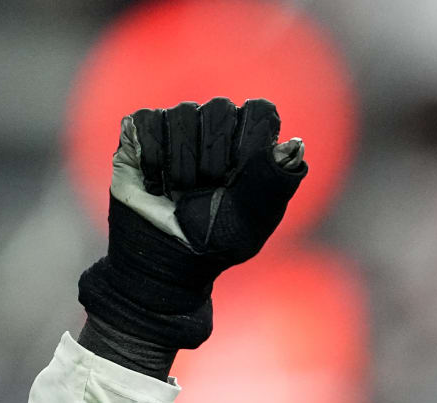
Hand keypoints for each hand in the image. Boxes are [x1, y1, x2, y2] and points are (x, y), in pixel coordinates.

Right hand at [78, 97, 306, 352]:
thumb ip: (275, 181)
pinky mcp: (141, 133)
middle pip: (220, 109)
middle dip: (213, 157)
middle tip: (206, 189)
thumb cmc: (217, 241)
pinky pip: (147, 122)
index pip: (260, 111)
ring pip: (182, 113)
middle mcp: (215, 130)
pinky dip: (152, 159)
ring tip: (180, 193)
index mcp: (250, 146)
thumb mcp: (254, 217)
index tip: (238, 178)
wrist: (166, 260)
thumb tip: (295, 144)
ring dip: (182, 163)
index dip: (250, 141)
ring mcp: (177, 128)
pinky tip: (156, 186)